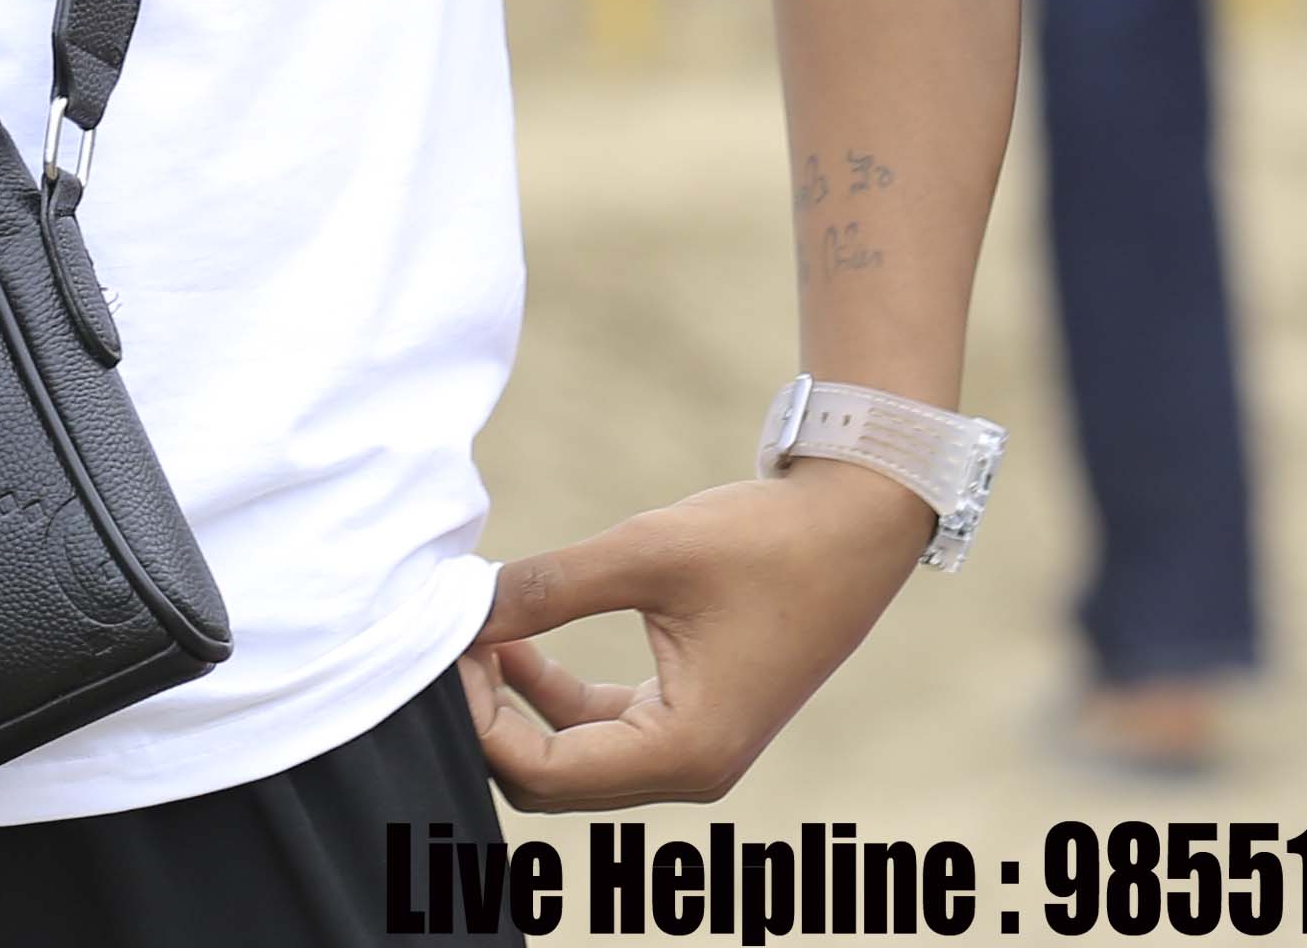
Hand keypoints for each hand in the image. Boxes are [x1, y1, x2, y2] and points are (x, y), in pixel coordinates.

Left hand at [462, 463, 935, 809]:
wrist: (853, 526)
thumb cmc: (765, 541)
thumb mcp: (646, 554)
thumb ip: (549, 588)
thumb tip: (465, 608)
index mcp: (684, 752)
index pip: (544, 774)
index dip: (480, 719)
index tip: (453, 645)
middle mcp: (689, 770)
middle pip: (551, 780)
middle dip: (491, 718)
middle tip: (455, 640)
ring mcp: (691, 749)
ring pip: (570, 757)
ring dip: (516, 705)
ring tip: (476, 630)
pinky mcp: (688, 716)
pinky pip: (599, 728)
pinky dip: (551, 693)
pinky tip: (514, 638)